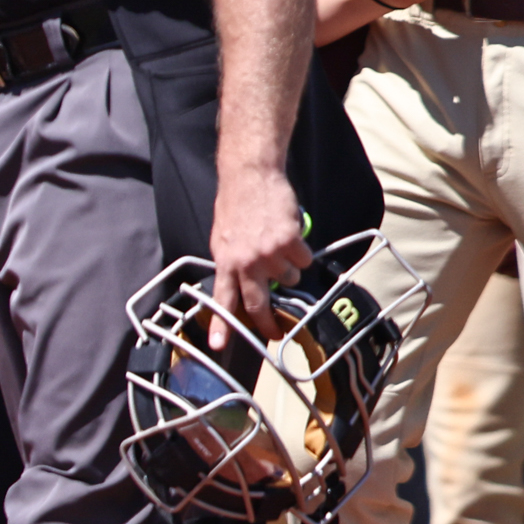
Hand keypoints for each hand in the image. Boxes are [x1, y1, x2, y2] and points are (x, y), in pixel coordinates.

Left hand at [208, 162, 309, 340]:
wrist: (250, 176)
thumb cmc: (235, 205)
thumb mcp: (223, 237)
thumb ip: (231, 262)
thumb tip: (240, 283)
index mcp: (225, 261)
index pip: (222, 299)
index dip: (222, 325)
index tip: (220, 346)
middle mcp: (245, 262)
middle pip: (258, 302)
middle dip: (268, 321)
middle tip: (275, 331)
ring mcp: (268, 253)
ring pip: (289, 278)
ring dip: (288, 268)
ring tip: (278, 247)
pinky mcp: (290, 242)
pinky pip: (304, 259)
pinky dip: (302, 250)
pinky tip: (291, 235)